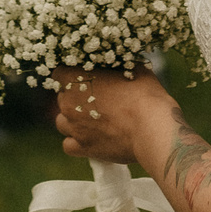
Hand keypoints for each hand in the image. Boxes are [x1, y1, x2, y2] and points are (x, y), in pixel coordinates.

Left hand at [55, 69, 172, 168]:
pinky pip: (68, 145)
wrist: (152, 128)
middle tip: (96, 100)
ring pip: (61, 122)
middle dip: (74, 98)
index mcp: (76, 79)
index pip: (59, 74)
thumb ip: (119, 65)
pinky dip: (76, 142)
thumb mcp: (134, 69)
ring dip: (72, 120)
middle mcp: (68, 103)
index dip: (71, 75)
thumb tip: (119, 63)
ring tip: (91, 121)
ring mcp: (74, 127)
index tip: (85, 78)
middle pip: (61, 98)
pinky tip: (90, 138)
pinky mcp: (83, 148)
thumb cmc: (144, 95)